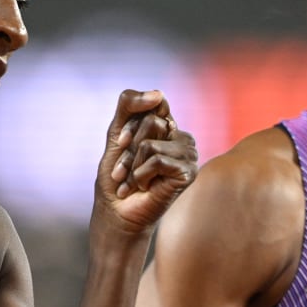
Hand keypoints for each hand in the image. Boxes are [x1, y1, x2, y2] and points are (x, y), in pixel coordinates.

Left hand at [95, 89, 197, 233]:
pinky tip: (146, 188)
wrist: (116, 213)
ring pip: (150, 143)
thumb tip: (159, 93)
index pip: (150, 103)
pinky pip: (156, 160)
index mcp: (166, 124)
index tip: (121, 145)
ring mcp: (188, 153)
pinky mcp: (189, 172)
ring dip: (133, 166)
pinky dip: (141, 176)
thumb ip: (130, 106)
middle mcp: (180, 136)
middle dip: (129, 149)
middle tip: (126, 170)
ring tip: (135, 182)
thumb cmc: (116, 177)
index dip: (129, 124)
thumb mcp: (116, 134)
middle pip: (150, 121)